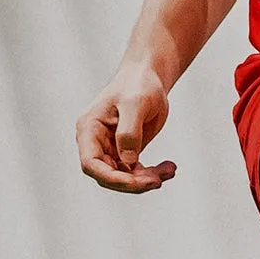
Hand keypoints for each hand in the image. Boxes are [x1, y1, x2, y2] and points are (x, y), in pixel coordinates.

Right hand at [75, 66, 176, 192]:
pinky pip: (136, 172)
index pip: (91, 164)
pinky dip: (152, 174)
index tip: (135, 181)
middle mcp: (96, 142)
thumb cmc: (138, 84)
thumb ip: (129, 132)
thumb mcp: (135, 104)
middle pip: (108, 176)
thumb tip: (128, 161)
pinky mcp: (126, 152)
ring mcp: (111, 148)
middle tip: (158, 180)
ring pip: (124, 177)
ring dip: (147, 179)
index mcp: (89, 129)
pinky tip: (169, 168)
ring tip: (170, 170)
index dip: (111, 177)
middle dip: (133, 182)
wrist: (148, 77)